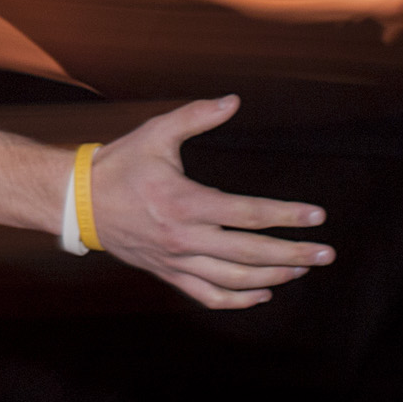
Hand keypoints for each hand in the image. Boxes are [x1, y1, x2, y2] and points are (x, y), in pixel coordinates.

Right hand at [89, 95, 332, 309]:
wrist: (77, 201)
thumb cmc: (119, 164)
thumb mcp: (155, 133)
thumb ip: (196, 116)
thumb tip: (233, 101)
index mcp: (184, 202)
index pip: (247, 214)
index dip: (286, 216)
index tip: (318, 216)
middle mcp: (183, 236)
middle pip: (250, 254)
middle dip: (294, 254)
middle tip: (326, 253)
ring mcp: (175, 259)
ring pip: (233, 280)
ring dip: (273, 277)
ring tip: (301, 269)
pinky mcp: (166, 272)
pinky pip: (208, 295)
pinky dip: (238, 300)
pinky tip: (262, 293)